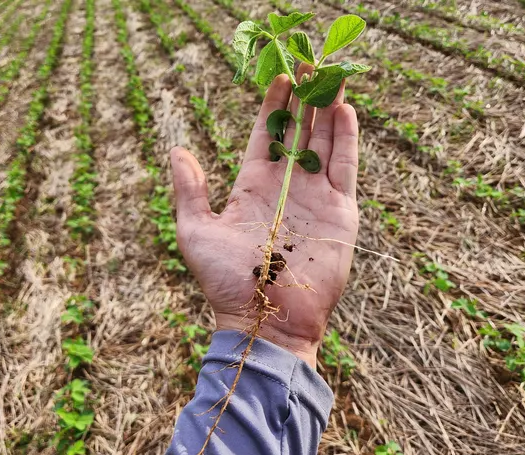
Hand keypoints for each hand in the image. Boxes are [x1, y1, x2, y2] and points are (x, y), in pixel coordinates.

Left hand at [169, 71, 359, 366]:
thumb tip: (177, 150)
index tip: (279, 77)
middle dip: (305, 98)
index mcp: (253, 186)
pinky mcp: (340, 212)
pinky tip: (345, 110)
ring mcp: (315, 198)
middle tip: (310, 64)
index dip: (273, 106)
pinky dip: (347, 139)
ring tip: (331, 77)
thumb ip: (189, 190)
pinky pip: (345, 168)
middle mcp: (287, 187)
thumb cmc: (225, 281)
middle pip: (300, 131)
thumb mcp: (195, 231)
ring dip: (328, 110)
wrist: (266, 320)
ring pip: (326, 142)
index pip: (266, 135)